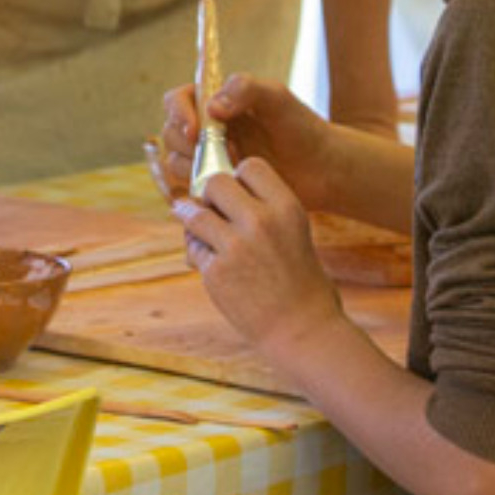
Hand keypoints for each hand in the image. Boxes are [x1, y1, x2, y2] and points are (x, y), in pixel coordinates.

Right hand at [153, 75, 332, 205]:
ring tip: (234, 169)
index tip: (195, 130)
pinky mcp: (216, 186)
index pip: (177, 100)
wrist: (319, 168)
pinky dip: (202, 189)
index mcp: (216, 101)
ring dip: (197, 168)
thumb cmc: (300, 127)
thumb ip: (245, 89)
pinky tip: (231, 188)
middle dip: (187, 145)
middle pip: (171, 133)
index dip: (179, 113)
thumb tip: (211, 107)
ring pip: (176, 163)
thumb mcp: (277, 98)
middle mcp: (207, 129)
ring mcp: (209, 159)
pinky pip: (190, 188)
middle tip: (223, 153)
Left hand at [173, 158, 345, 353]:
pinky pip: (193, 248)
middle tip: (214, 209)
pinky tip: (209, 262)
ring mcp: (236, 247)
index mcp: (286, 207)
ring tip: (197, 228)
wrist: (302, 328)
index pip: (250, 166)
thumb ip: (263, 211)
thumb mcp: (295, 233)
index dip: (239, 176)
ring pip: (195, 213)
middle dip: (210, 194)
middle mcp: (261, 221)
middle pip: (216, 182)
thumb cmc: (300, 280)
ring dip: (192, 219)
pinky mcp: (216, 272)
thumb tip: (218, 196)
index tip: (238, 192)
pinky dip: (196, 252)